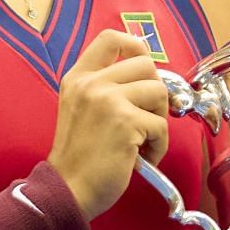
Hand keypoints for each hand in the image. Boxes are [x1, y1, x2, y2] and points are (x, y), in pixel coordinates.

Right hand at [48, 30, 170, 219]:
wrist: (67, 190)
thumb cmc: (80, 158)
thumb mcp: (80, 110)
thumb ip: (105, 89)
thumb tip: (150, 77)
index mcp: (79, 78)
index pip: (111, 38)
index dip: (136, 47)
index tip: (144, 71)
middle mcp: (91, 83)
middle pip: (146, 64)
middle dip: (156, 93)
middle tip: (146, 119)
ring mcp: (107, 100)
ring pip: (159, 92)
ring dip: (159, 120)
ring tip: (144, 141)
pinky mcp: (125, 121)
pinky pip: (161, 126)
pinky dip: (159, 146)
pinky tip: (142, 159)